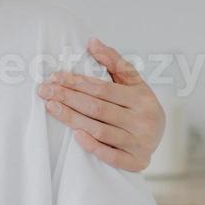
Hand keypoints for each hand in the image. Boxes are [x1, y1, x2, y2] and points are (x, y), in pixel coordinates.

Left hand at [39, 37, 165, 171]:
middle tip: (44, 90)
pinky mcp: (137, 162)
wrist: (161, 137)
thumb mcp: (133, 82)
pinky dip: (93, 145)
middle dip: (68, 97)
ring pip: (100, 130)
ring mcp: (139, 142)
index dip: (77, 82)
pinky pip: (111, 155)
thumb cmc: (140, 105)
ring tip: (51, 107)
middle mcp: (142, 120)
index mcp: (142, 98)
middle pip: (97, 108)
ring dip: (72, 118)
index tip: (54, 77)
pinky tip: (75, 134)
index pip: (103, 89)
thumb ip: (114, 62)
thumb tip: (92, 41)